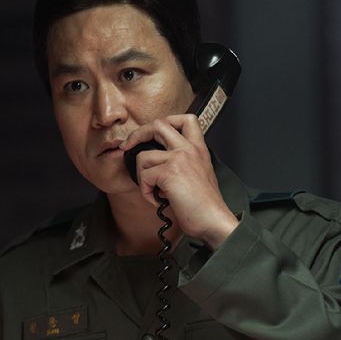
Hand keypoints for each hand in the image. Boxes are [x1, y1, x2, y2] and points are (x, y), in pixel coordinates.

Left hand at [121, 114, 238, 248]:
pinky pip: (144, 176)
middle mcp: (189, 149)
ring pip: (143, 156)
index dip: (165, 121)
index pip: (185, 119)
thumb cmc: (205, 205)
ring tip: (154, 191)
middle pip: (158, 124)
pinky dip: (146, 192)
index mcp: (198, 149)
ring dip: (142, 176)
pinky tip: (158, 200)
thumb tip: (157, 165)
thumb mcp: (199, 174)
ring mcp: (179, 158)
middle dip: (137, 134)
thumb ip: (183, 163)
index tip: (152, 134)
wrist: (213, 220)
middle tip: (128, 147)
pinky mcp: (169, 173)